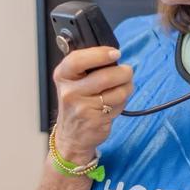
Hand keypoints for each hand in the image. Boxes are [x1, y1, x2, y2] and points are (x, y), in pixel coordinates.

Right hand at [52, 47, 133, 163]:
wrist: (72, 135)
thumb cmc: (77, 102)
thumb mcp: (73, 80)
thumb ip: (88, 65)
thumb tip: (114, 56)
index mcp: (62, 75)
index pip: (78, 60)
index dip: (100, 54)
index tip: (115, 53)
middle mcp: (69, 91)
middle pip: (106, 76)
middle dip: (124, 72)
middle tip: (126, 72)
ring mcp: (82, 107)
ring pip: (118, 91)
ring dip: (127, 88)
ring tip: (121, 89)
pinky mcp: (96, 120)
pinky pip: (119, 105)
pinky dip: (123, 102)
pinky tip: (114, 104)